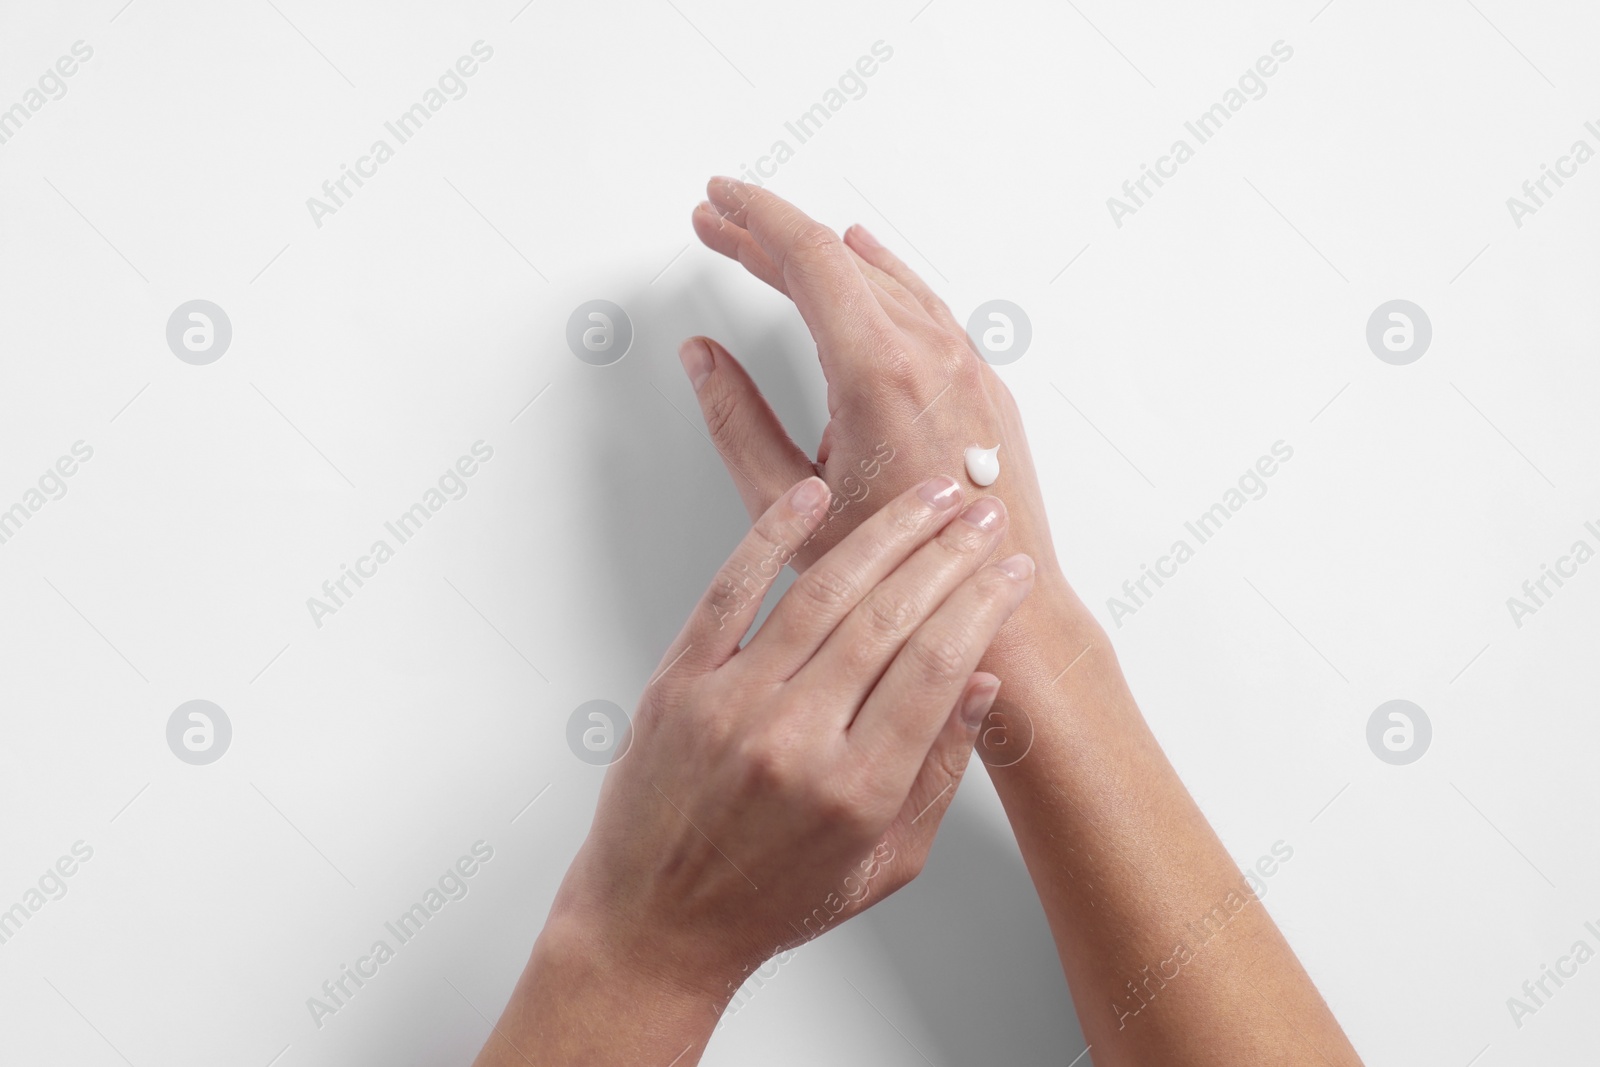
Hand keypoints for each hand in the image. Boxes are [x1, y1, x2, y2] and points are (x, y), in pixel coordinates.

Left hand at [546, 474, 1032, 1002]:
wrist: (655, 926)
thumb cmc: (773, 901)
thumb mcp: (884, 863)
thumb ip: (938, 774)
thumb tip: (981, 683)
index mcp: (855, 790)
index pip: (938, 667)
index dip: (983, 606)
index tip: (1010, 571)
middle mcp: (794, 742)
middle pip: (890, 618)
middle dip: (948, 556)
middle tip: (981, 515)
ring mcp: (729, 707)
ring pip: (821, 595)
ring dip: (883, 535)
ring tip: (925, 499)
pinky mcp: (677, 686)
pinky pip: (729, 593)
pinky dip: (771, 537)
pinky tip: (812, 497)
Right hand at [684, 178, 1065, 618]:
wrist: (1005, 613)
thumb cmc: (904, 579)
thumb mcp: (792, 505)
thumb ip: (737, 423)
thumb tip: (703, 362)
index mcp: (879, 373)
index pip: (809, 258)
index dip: (754, 219)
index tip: (717, 202)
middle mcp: (932, 355)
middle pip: (842, 260)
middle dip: (772, 235)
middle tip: (720, 224)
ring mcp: (967, 367)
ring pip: (887, 278)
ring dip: (825, 257)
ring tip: (772, 246)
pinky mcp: (984, 387)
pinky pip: (925, 305)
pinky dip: (881, 277)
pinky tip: (865, 265)